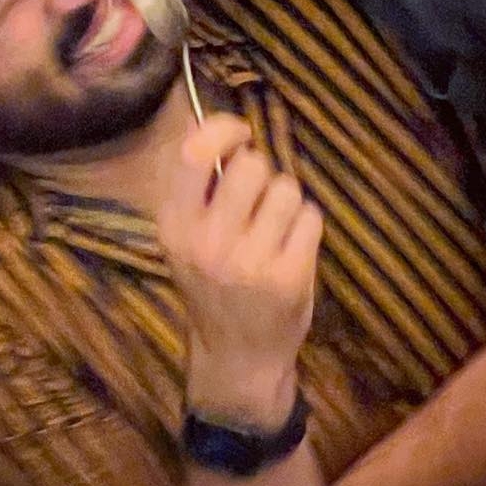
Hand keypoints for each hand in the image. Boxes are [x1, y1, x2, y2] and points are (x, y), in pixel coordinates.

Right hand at [156, 115, 322, 429]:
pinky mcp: (288, 277)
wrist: (237, 358)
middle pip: (252, 165)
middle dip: (262, 174)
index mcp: (175, 227)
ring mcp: (249, 262)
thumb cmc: (214, 287)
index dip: (222, 130)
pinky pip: (310, 217)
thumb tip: (220, 127)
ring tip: (274, 231)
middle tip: (257, 202)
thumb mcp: (187, 241)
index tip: (239, 133)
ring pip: (287, 189)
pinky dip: (306, 227)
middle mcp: (207, 243)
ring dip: (287, 202)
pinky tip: (291, 250)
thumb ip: (198, 191)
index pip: (192, 155)